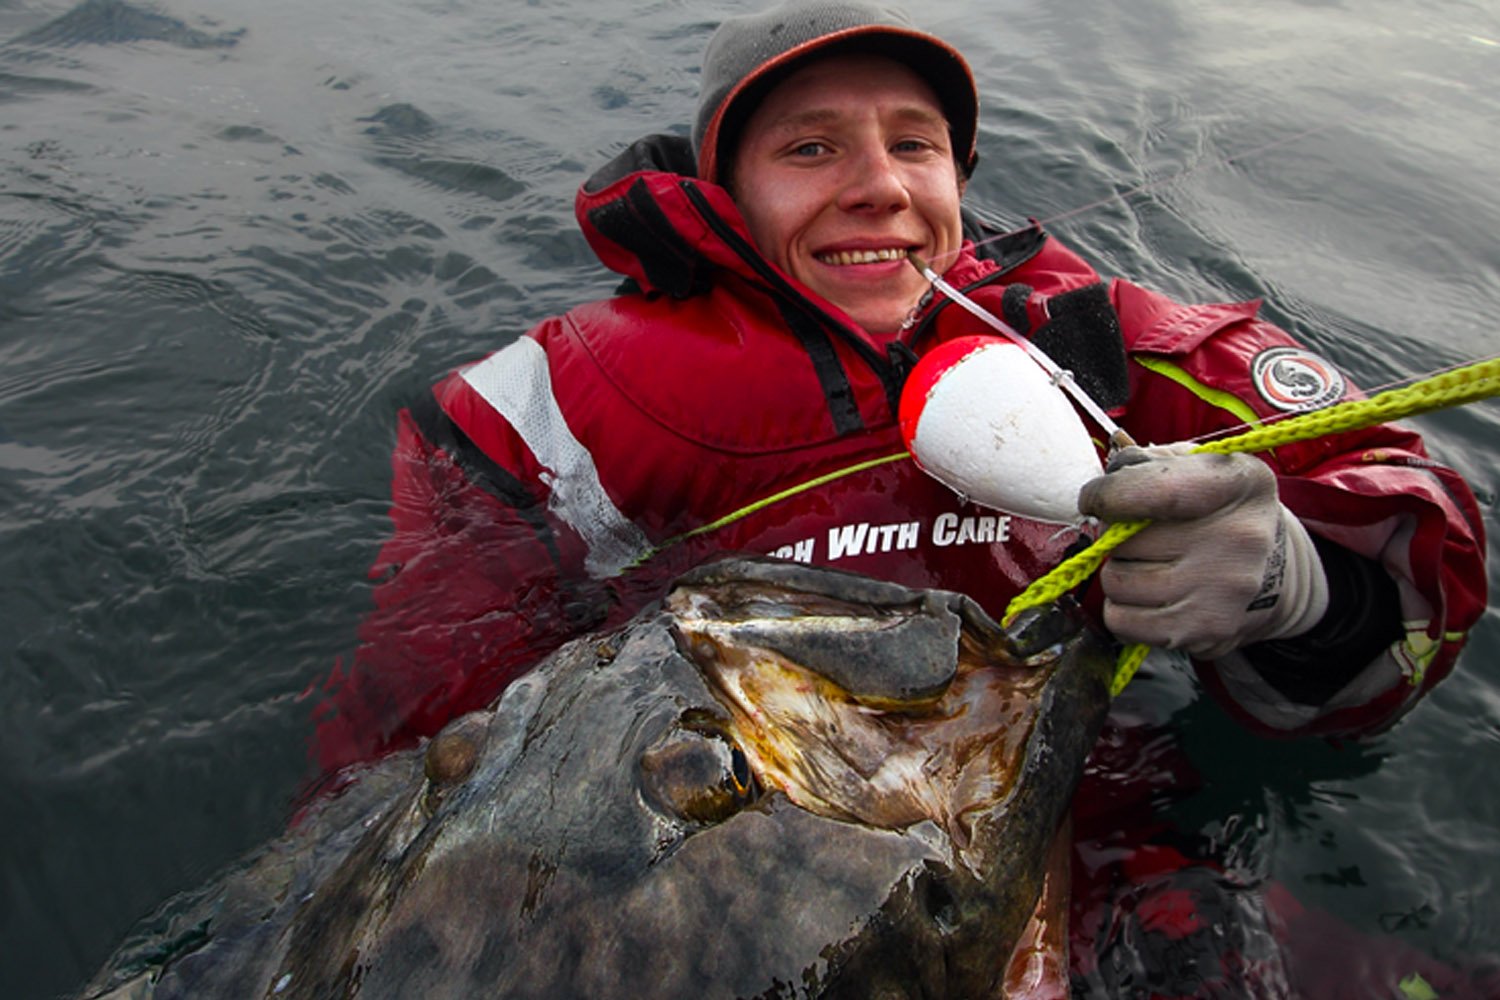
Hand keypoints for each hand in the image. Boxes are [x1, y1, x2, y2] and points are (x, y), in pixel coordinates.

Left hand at [1076, 446, 1328, 658]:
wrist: (1277, 575)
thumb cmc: (1219, 513)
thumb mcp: (1202, 469)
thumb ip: (1150, 463)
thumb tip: (1104, 484)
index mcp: (1241, 482)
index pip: (1156, 489)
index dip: (1109, 495)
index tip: (1094, 499)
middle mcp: (1240, 536)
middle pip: (1126, 539)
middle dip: (1117, 537)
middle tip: (1142, 538)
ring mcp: (1225, 588)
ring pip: (1118, 581)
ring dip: (1120, 574)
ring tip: (1151, 567)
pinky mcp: (1206, 631)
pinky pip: (1123, 621)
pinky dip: (1122, 610)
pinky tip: (1149, 597)